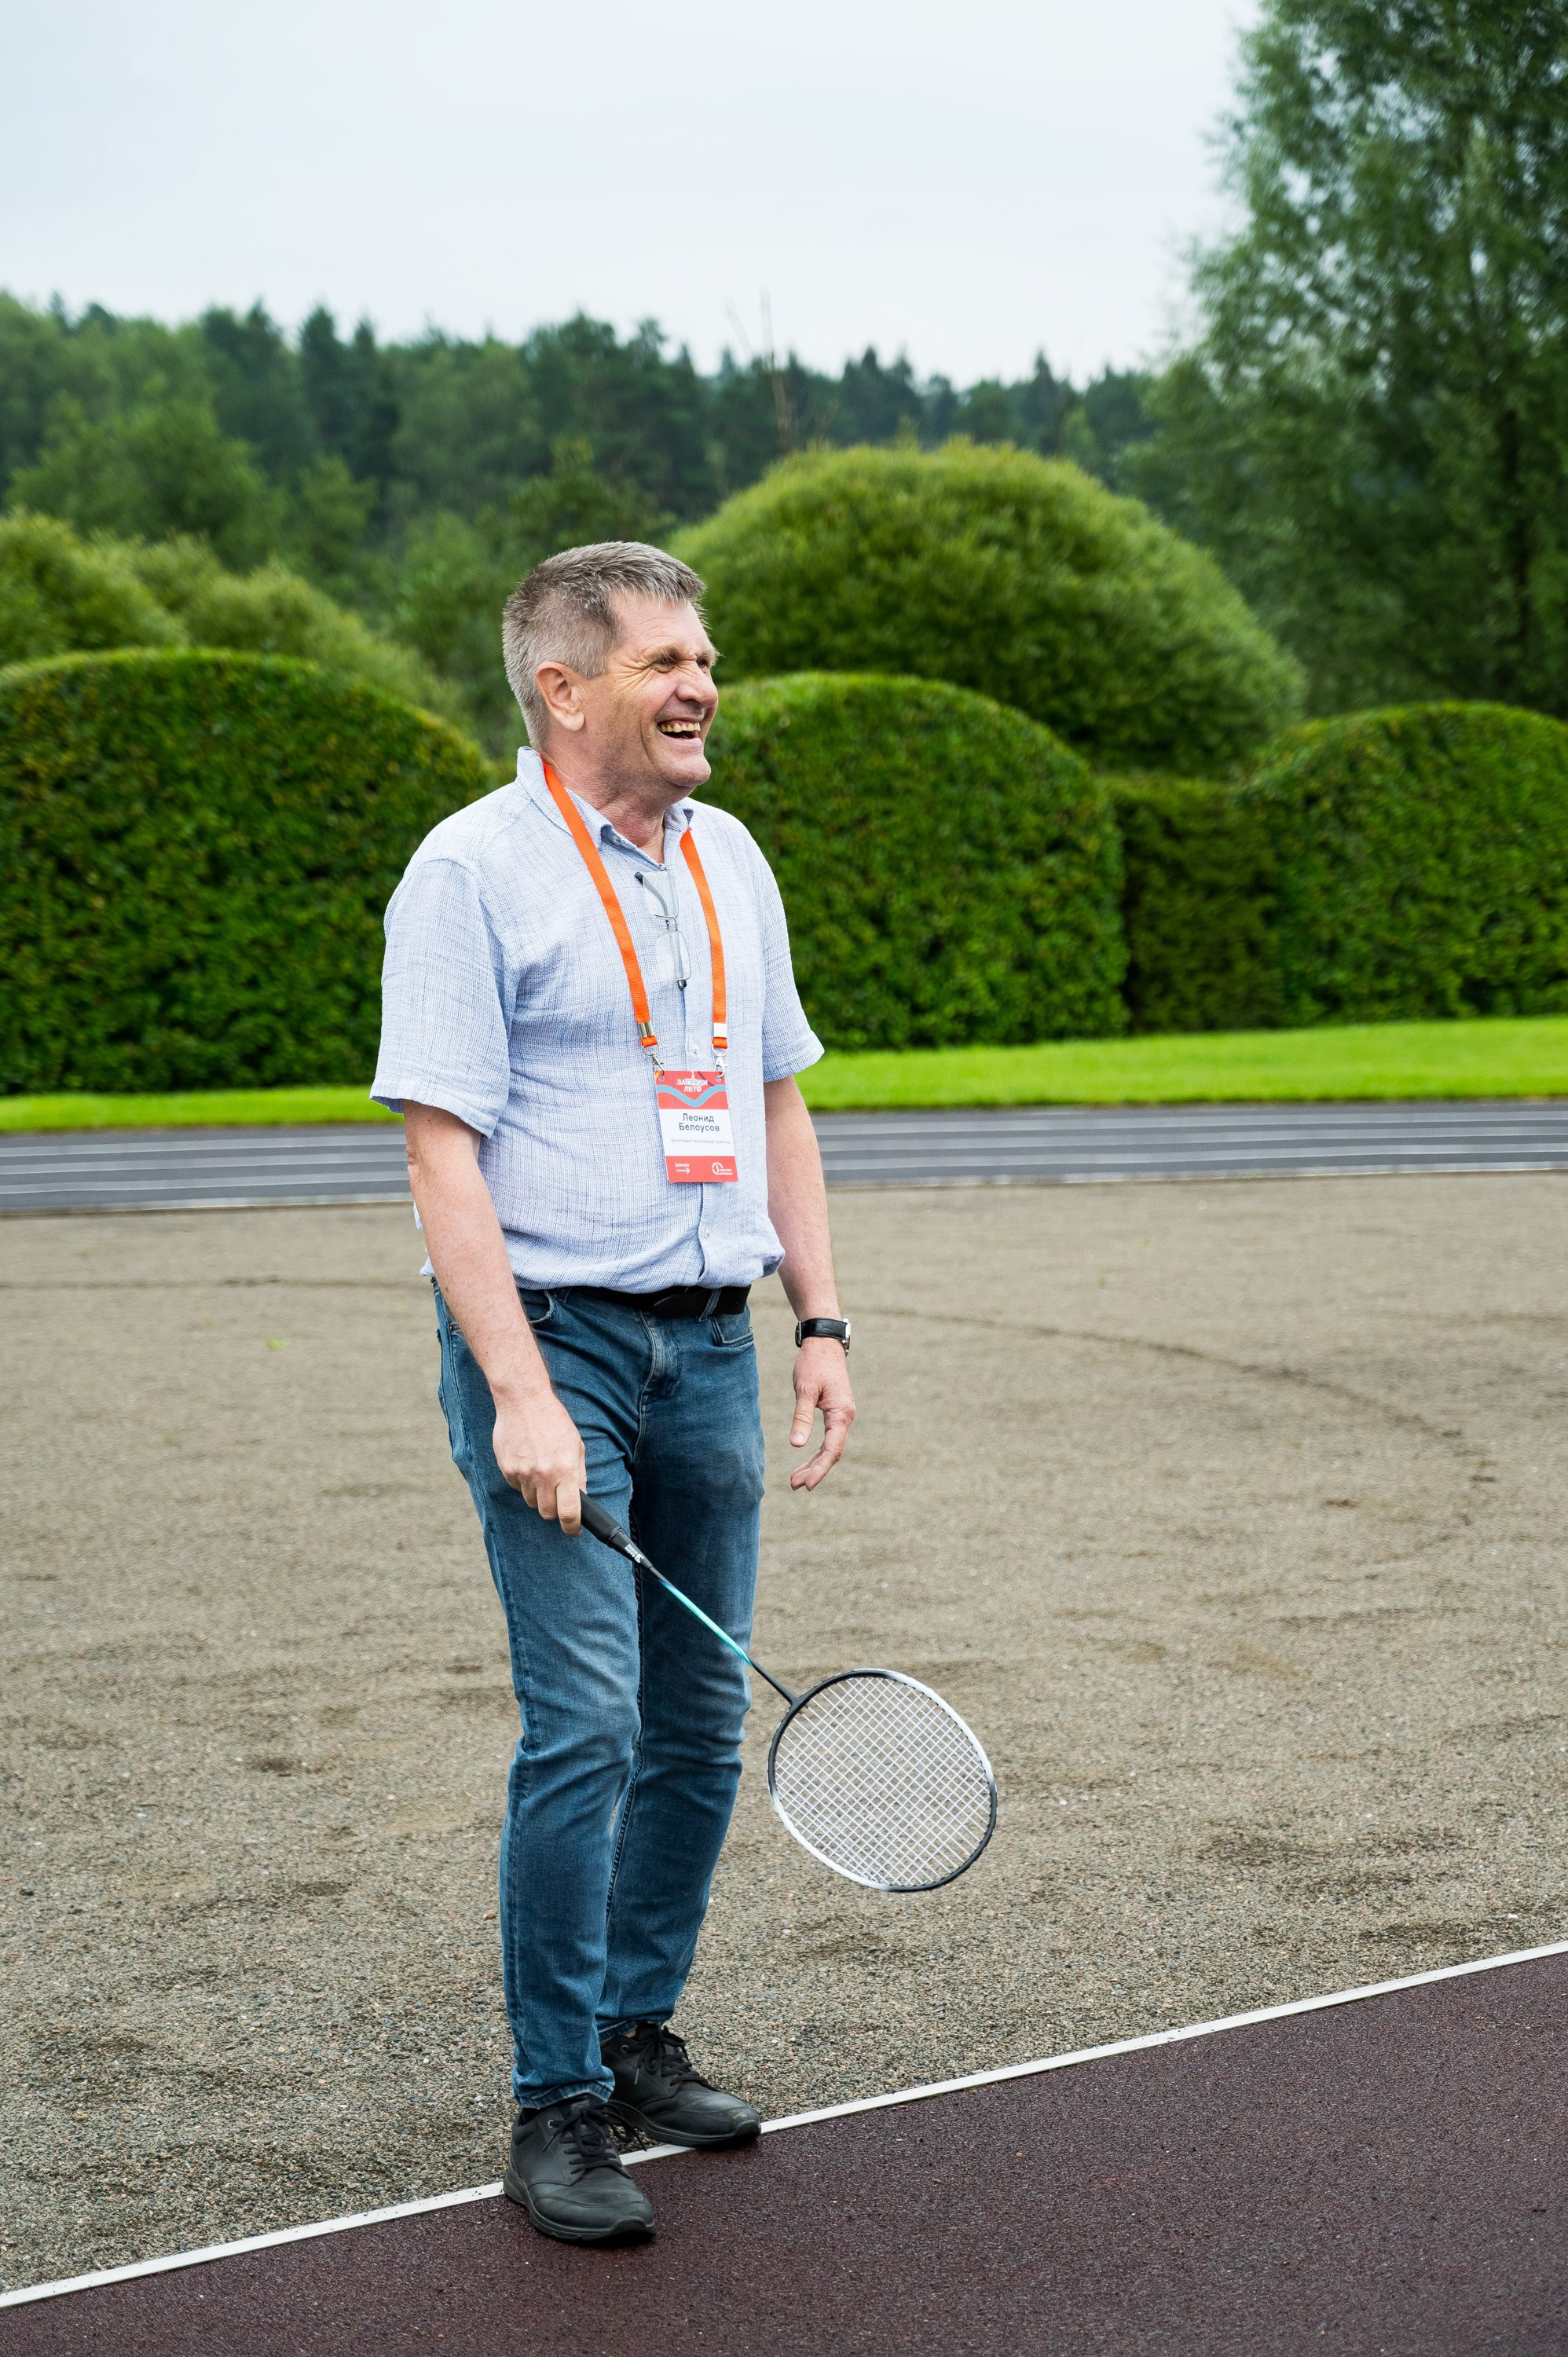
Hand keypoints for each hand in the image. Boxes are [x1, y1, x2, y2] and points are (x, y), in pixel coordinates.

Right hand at [492, 1382, 587, 1532]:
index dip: (572, 1527)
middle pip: (547, 1512)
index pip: (568, 1512)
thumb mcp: (576, 1445)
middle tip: (557, 1497)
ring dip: (538, 1495)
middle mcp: (543, 1476)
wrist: (523, 1401)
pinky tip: (528, 1463)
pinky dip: (524, 1482)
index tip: (573, 1531)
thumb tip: (580, 1498)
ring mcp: (523, 1473)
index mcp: (565, 1470)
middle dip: (554, 1510)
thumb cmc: (554, 1421)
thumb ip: (579, 1474)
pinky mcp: (507, 1469)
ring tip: (542, 1473)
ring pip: (531, 1501)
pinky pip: (517, 1487)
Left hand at [788, 1339, 855, 1490]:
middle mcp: (845, 1417)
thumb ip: (802, 1417)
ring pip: (830, 1447)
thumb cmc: (814, 1363)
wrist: (824, 1344)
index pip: (832, 1449)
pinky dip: (816, 1451)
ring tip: (795, 1479)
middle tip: (794, 1485)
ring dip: (814, 1463)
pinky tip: (805, 1459)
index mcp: (841, 1413)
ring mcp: (842, 1416)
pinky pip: (828, 1438)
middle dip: (814, 1470)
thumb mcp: (805, 1389)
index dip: (820, 1469)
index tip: (807, 1484)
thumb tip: (797, 1445)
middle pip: (832, 1452)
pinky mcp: (835, 1413)